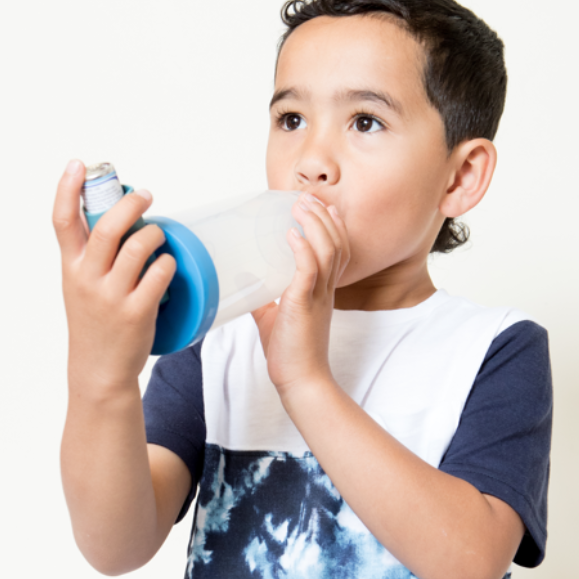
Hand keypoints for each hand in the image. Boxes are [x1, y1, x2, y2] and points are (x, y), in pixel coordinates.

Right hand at [53, 160, 175, 392]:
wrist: (99, 369)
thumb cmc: (94, 322)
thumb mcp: (79, 285)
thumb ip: (90, 254)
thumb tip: (117, 217)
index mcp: (71, 267)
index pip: (62, 220)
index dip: (68, 189)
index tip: (78, 165)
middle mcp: (87, 278)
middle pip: (107, 228)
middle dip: (130, 204)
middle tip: (146, 196)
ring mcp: (111, 296)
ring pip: (137, 247)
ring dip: (154, 234)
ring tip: (159, 235)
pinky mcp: (136, 312)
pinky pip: (158, 275)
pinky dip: (167, 263)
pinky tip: (167, 264)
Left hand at [251, 192, 350, 394]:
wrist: (301, 380)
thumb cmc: (290, 353)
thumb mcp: (272, 318)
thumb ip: (261, 297)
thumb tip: (241, 280)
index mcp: (322, 291)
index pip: (337, 250)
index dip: (332, 226)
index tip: (323, 206)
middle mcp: (325, 289)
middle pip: (336, 243)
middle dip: (322, 216)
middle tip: (307, 198)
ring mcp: (318, 296)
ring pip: (327, 250)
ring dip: (314, 224)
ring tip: (300, 206)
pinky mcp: (304, 305)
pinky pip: (309, 271)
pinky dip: (302, 249)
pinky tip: (292, 234)